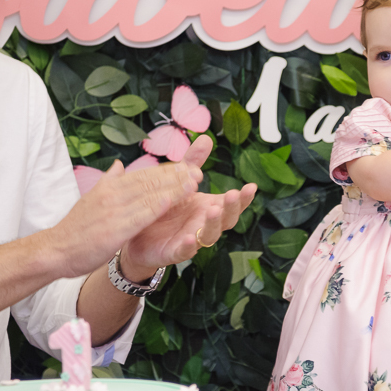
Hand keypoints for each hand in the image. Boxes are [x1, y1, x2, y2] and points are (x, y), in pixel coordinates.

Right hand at [44, 158, 201, 277]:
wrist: (55, 250)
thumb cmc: (76, 229)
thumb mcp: (92, 199)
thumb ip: (109, 182)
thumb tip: (120, 166)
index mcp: (110, 187)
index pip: (143, 175)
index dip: (166, 171)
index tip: (186, 166)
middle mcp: (112, 194)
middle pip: (149, 181)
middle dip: (175, 176)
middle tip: (198, 170)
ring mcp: (113, 210)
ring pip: (148, 195)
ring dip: (173, 187)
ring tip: (194, 182)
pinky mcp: (114, 229)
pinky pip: (140, 215)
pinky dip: (156, 206)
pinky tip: (172, 200)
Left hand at [121, 134, 256, 280]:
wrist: (138, 233)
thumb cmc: (165, 207)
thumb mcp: (178, 182)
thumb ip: (192, 163)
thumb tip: (206, 138)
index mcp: (208, 207)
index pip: (232, 203)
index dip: (243, 197)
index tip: (252, 186)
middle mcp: (204, 224)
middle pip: (227, 219)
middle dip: (232, 208)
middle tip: (233, 194)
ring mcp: (192, 239)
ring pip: (209, 235)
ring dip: (213, 224)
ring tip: (213, 210)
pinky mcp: (174, 252)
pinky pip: (184, 251)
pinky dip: (189, 247)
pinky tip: (190, 239)